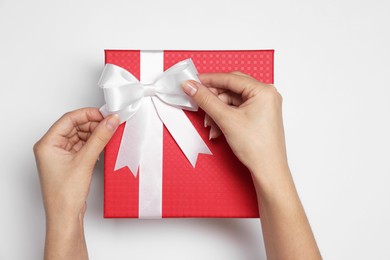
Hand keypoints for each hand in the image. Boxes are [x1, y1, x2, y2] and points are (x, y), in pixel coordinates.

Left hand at [33, 108, 118, 259]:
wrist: (65, 216)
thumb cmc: (64, 195)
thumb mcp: (85, 161)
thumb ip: (99, 138)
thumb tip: (110, 122)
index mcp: (47, 143)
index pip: (69, 119)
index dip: (88, 114)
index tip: (105, 115)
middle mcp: (52, 147)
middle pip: (75, 126)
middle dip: (93, 124)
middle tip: (110, 124)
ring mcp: (60, 155)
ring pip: (80, 135)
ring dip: (95, 134)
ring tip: (109, 134)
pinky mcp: (69, 162)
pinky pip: (83, 146)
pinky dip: (94, 144)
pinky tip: (104, 145)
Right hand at [182, 73, 320, 258]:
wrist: (268, 170)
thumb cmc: (257, 147)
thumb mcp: (226, 119)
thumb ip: (206, 100)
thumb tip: (191, 86)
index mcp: (263, 91)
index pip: (230, 78)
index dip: (208, 80)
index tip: (192, 82)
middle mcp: (266, 95)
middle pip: (230, 89)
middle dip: (213, 100)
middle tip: (198, 103)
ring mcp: (263, 106)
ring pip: (232, 101)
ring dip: (217, 112)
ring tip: (210, 125)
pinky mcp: (259, 116)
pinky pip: (237, 110)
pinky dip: (225, 118)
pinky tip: (218, 129)